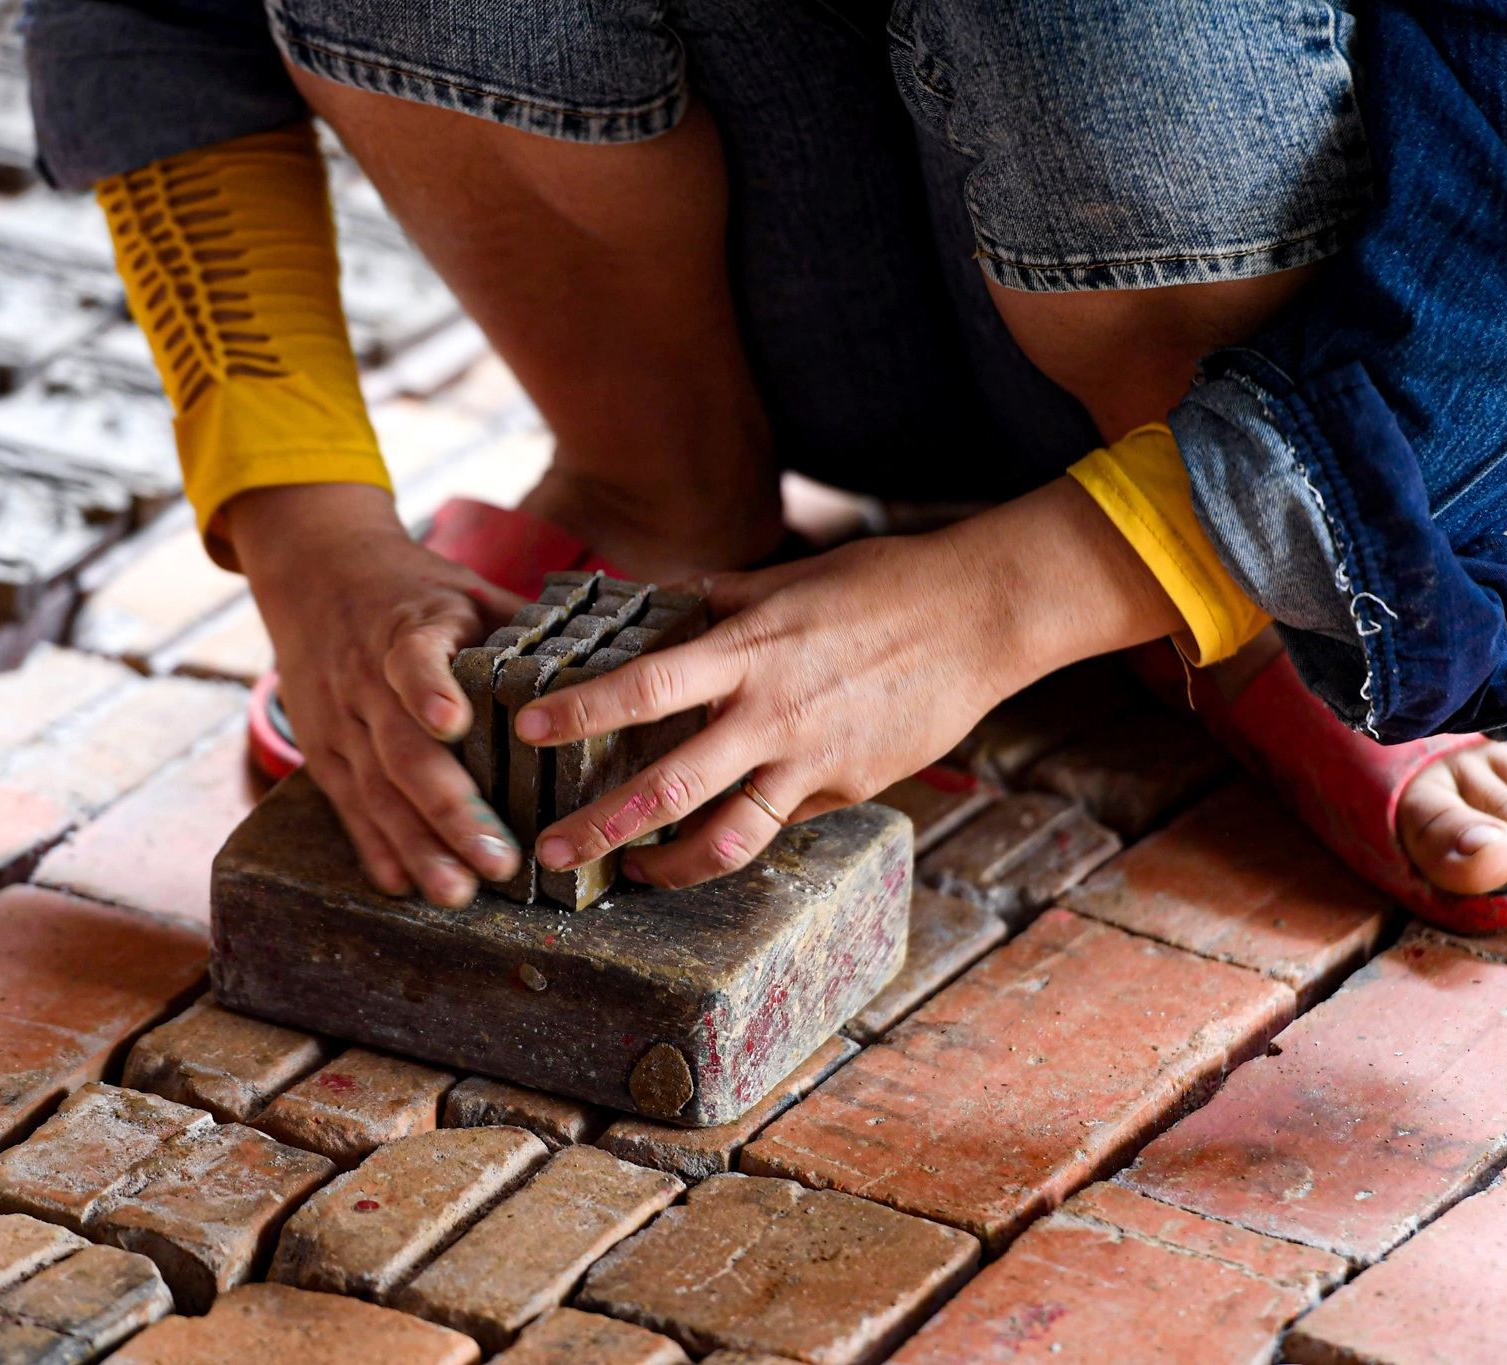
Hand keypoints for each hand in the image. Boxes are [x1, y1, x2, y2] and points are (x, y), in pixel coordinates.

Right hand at [224, 483, 526, 904]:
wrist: (318, 572)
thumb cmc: (415, 590)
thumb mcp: (469, 591)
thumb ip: (524, 630)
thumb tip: (615, 663)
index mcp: (409, 629)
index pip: (411, 658)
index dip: (429, 689)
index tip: (453, 723)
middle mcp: (367, 679)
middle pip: (401, 748)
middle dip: (450, 807)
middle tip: (498, 857)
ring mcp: (341, 720)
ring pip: (374, 789)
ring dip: (416, 845)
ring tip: (457, 891)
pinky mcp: (324, 751)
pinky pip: (348, 805)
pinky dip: (374, 847)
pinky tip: (404, 884)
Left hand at [514, 478, 1184, 887]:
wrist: (979, 615)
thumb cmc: (878, 585)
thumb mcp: (784, 579)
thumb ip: (713, 599)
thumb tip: (647, 597)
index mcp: (747, 651)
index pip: (645, 686)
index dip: (582, 711)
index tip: (528, 730)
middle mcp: (771, 713)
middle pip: (668, 787)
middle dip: (599, 828)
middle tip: (547, 853)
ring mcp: (813, 759)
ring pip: (728, 838)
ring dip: (668, 867)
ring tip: (631, 874)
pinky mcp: (849, 788)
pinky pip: (783, 822)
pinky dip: (744, 833)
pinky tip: (718, 835)